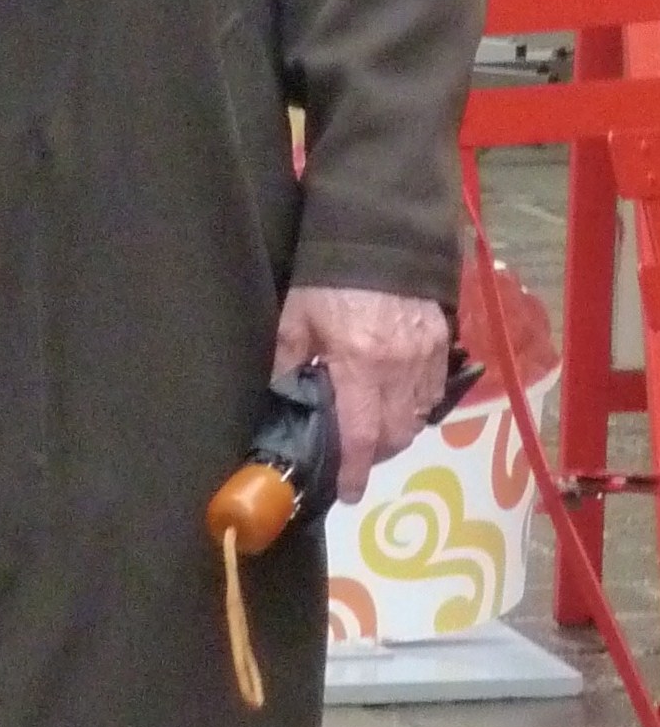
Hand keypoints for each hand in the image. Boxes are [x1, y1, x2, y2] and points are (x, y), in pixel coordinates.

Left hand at [273, 285, 449, 499]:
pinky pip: (433, 393)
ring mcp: (426, 356)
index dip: (355, 470)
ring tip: (373, 425)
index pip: (361, 435)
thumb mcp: (295, 318)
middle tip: (355, 453)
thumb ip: (289, 363)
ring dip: (396, 431)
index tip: (347, 493)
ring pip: (417, 417)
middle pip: (395, 435)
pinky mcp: (442, 342)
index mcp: (358, 362)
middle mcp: (399, 367)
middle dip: (376, 453)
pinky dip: (415, 405)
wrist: (378, 233)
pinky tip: (395, 397)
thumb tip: (282, 403)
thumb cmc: (327, 278)